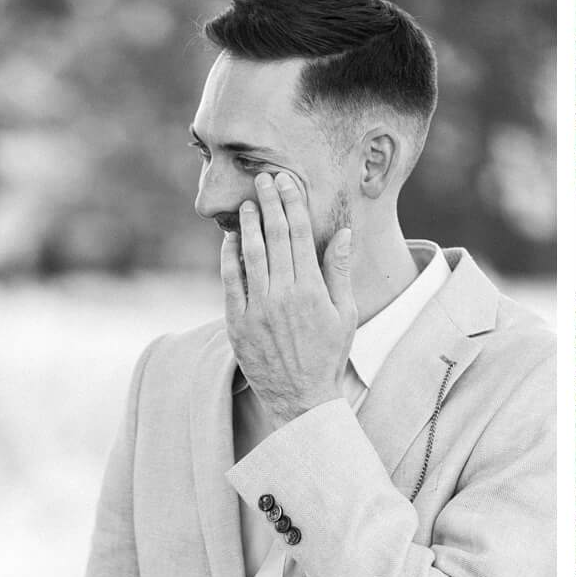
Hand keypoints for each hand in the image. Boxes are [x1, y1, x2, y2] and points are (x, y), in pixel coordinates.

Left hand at [220, 170, 355, 423]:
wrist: (302, 398)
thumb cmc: (328, 356)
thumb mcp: (345, 315)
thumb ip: (339, 272)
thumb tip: (343, 234)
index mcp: (312, 291)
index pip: (299, 236)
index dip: (293, 205)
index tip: (287, 183)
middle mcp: (284, 296)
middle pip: (274, 238)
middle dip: (270, 204)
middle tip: (265, 178)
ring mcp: (258, 309)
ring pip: (251, 255)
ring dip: (249, 225)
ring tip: (249, 203)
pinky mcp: (238, 323)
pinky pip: (231, 282)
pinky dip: (230, 257)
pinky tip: (232, 239)